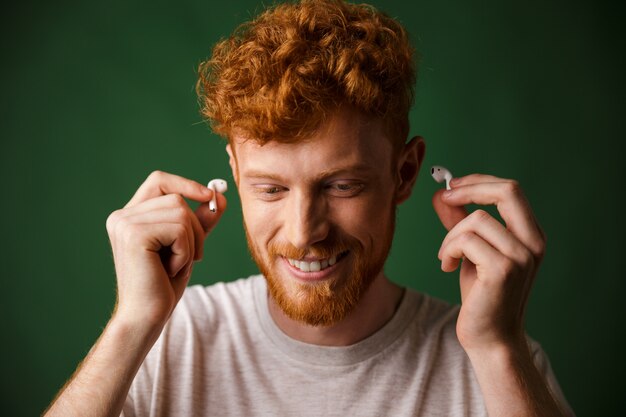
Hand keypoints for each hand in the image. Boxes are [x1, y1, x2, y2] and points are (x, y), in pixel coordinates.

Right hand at [105, 171, 226, 328]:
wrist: (146, 318)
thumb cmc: (163, 285)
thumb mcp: (188, 246)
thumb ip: (200, 221)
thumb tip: (220, 196)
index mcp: (130, 216)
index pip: (159, 181)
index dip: (186, 184)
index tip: (210, 197)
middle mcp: (122, 216)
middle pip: (177, 198)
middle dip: (195, 228)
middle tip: (190, 257)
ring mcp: (124, 223)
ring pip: (181, 213)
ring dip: (191, 242)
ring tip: (176, 264)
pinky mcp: (134, 235)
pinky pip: (180, 230)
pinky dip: (186, 252)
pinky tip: (170, 269)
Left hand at [432, 174, 545, 352]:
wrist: (490, 337)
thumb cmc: (481, 294)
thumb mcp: (471, 251)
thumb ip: (459, 221)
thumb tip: (441, 194)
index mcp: (530, 235)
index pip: (511, 190)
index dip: (478, 181)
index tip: (451, 186)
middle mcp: (533, 243)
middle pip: (506, 191)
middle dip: (469, 188)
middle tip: (444, 198)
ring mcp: (521, 257)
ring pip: (476, 219)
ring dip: (451, 236)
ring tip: (446, 256)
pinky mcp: (502, 271)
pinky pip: (466, 240)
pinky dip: (448, 250)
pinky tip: (447, 266)